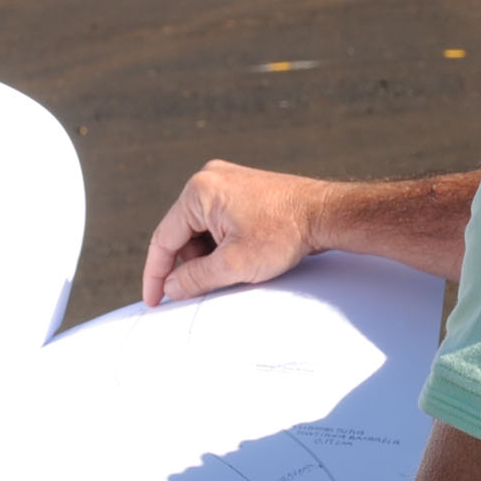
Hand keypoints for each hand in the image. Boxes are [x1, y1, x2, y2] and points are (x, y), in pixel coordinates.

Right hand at [143, 161, 329, 306]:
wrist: (326, 213)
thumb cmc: (285, 233)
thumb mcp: (234, 265)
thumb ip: (195, 278)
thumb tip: (171, 288)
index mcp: (198, 192)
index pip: (163, 240)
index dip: (156, 275)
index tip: (154, 301)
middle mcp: (207, 179)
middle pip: (182, 234)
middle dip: (193, 264)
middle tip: (214, 283)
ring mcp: (225, 181)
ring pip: (200, 230)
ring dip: (210, 254)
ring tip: (238, 265)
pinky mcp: (241, 188)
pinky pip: (218, 220)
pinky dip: (223, 242)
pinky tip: (243, 254)